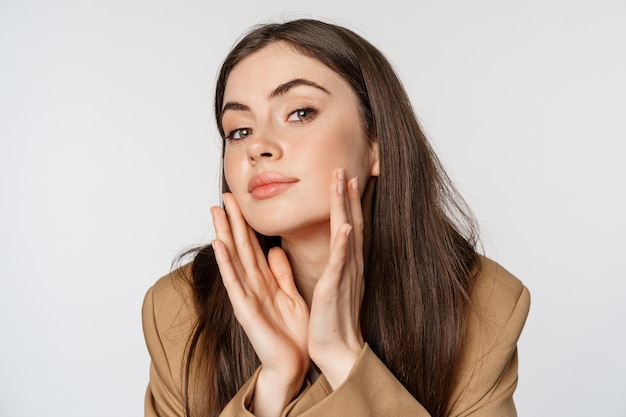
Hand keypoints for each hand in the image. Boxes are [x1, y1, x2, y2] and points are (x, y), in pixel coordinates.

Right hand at [211, 193, 308, 414]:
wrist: (293, 363)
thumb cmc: (291, 333)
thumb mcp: (289, 294)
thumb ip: (282, 273)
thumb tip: (275, 249)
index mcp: (264, 281)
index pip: (253, 246)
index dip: (246, 223)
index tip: (240, 201)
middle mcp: (252, 285)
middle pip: (241, 247)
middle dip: (232, 221)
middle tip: (224, 196)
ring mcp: (246, 296)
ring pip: (234, 259)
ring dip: (224, 234)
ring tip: (215, 212)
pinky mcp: (246, 310)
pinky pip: (235, 282)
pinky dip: (226, 263)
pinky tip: (219, 245)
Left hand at [307, 168, 365, 388]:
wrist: (338, 350)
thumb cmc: (333, 320)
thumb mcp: (333, 285)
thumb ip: (334, 263)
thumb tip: (332, 247)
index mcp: (347, 263)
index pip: (349, 225)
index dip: (347, 201)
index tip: (343, 178)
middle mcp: (351, 264)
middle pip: (351, 221)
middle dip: (347, 194)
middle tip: (343, 167)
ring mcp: (346, 274)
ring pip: (348, 233)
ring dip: (346, 206)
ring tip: (344, 181)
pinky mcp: (336, 288)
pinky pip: (341, 262)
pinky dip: (345, 242)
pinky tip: (346, 225)